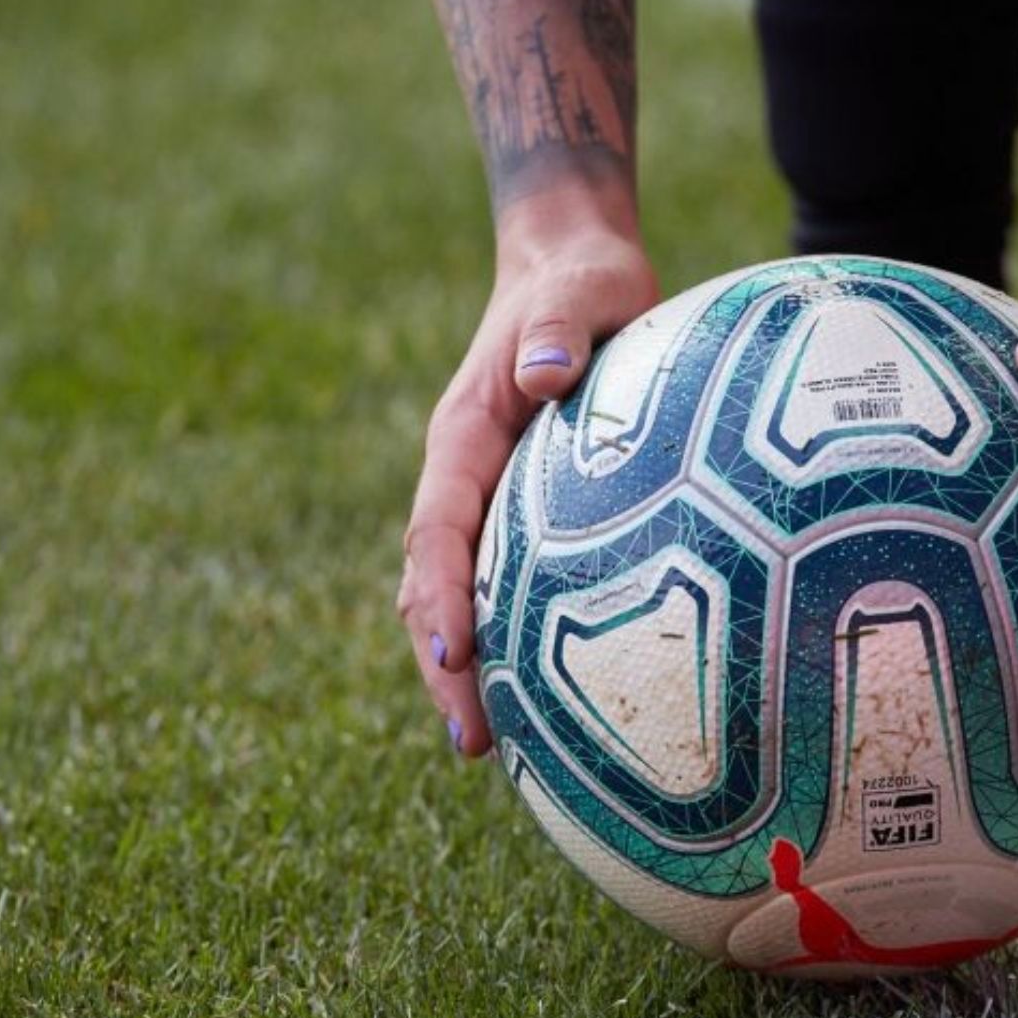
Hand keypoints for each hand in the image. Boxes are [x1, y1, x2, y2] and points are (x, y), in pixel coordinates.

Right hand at [398, 211, 657, 757]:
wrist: (576, 269)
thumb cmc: (586, 280)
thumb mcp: (584, 287)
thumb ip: (561, 325)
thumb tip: (544, 375)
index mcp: (466, 434)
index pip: (437, 527)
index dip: (439, 594)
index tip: (453, 653)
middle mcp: (465, 476)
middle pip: (432, 584)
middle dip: (443, 665)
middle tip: (474, 742)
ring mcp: (490, 498)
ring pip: (462, 594)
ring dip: (468, 668)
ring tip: (494, 747)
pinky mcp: (526, 512)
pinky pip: (509, 583)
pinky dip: (513, 641)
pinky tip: (556, 701)